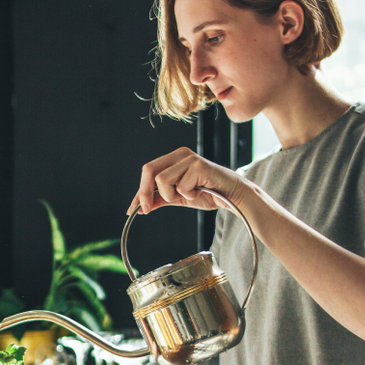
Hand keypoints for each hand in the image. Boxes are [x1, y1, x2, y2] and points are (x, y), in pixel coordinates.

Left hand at [128, 146, 242, 214]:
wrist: (233, 197)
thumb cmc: (209, 194)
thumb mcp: (179, 198)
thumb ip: (161, 198)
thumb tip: (142, 207)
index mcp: (173, 159)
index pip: (148, 172)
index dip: (138, 192)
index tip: (131, 210)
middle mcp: (180, 155)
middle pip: (149, 170)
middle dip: (145, 193)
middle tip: (148, 209)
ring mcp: (189, 159)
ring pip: (162, 180)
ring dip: (172, 195)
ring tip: (188, 196)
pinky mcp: (199, 166)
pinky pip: (181, 187)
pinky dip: (188, 195)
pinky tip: (200, 192)